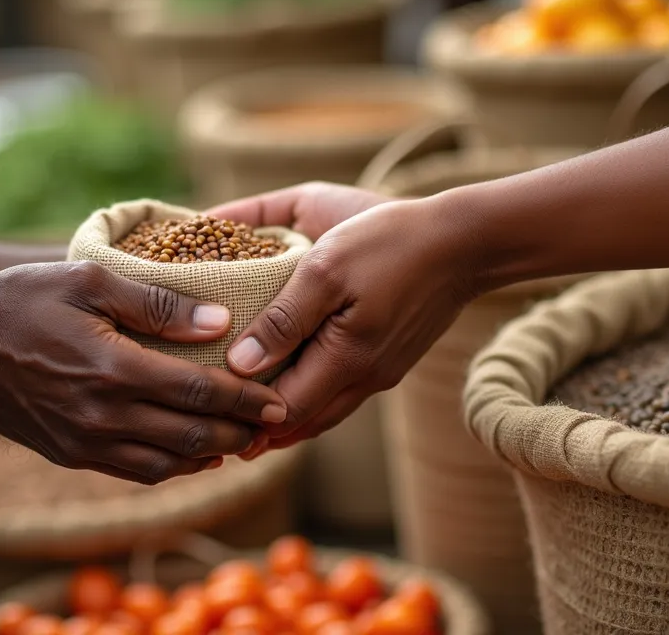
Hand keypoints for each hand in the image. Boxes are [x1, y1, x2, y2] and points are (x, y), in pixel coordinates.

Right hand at [0, 261, 287, 484]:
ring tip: (242, 439)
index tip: (279, 401)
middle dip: (240, 433)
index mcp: (114, 370)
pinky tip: (195, 452)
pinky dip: (174, 467)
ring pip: (169, 464)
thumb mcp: (90, 281)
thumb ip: (159, 304)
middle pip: (193, 437)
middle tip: (274, 423)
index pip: (200, 394)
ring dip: (212, 455)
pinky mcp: (72, 456)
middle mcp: (103, 417)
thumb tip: (220, 322)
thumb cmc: (22, 302)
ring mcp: (86, 443)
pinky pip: (137, 472)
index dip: (246, 401)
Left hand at [215, 189, 483, 447]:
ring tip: (242, 413)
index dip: (242, 417)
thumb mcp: (326, 269)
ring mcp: (381, 372)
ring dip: (283, 415)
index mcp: (348, 361)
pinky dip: (309, 395)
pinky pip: (341, 392)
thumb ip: (283, 319)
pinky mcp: (390, 359)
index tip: (203, 412)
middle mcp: (366, 378)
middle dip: (258, 428)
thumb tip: (240, 366)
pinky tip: (289, 381)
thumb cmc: (392, 242)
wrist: (465, 240)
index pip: (283, 412)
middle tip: (214, 424)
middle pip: (302, 423)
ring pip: (324, 412)